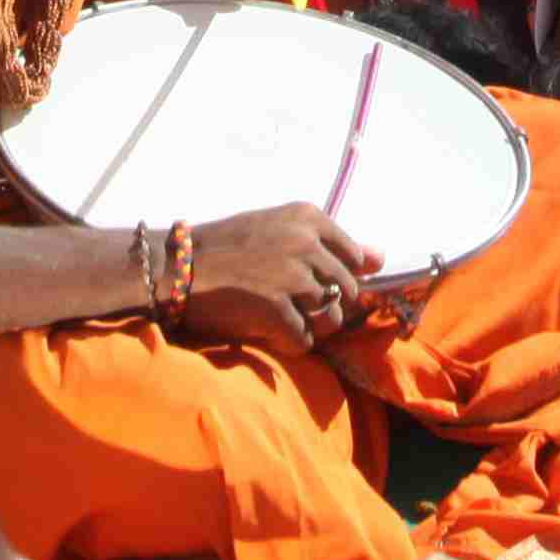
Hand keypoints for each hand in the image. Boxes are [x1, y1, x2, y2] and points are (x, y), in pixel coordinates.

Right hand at [171, 202, 379, 348]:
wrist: (177, 267)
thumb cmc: (227, 248)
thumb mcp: (281, 231)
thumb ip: (331, 245)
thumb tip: (382, 258)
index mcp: (309, 217)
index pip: (354, 258)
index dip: (334, 277)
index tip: (308, 282)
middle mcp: (305, 242)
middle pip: (346, 291)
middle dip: (323, 305)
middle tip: (287, 304)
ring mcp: (292, 276)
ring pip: (331, 319)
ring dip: (308, 326)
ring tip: (275, 316)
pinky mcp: (275, 308)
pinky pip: (304, 340)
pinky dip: (287, 343)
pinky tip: (263, 329)